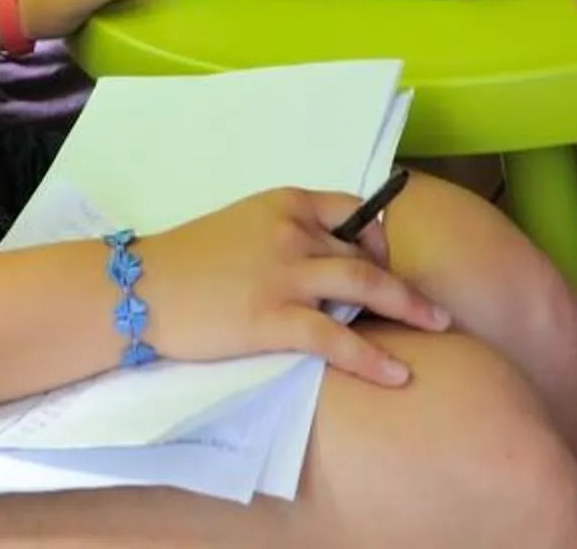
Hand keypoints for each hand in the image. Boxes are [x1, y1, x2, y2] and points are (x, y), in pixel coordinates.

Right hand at [137, 186, 449, 387]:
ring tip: (438, 327)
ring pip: (363, 285)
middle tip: (432, 307)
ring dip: (408, 307)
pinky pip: (336, 337)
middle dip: (403, 280)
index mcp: (284, 203)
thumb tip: (324, 258)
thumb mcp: (241, 226)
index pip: (351, 209)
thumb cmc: (184, 260)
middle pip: (365, 251)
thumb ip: (283, 233)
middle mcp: (291, 231)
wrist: (138, 288)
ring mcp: (284, 274)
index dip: (378, 235)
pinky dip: (372, 356)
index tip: (389, 258)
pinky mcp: (272, 318)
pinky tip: (397, 374)